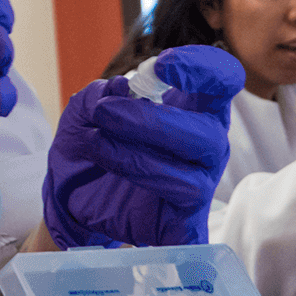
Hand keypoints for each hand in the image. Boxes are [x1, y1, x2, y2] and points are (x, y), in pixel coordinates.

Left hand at [44, 45, 243, 247]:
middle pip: (208, 133)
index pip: (222, 80)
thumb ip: (100, 94)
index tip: (162, 67)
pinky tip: (119, 188)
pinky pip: (187, 228)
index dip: (203, 68)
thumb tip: (120, 89)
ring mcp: (198, 185)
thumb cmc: (94, 138)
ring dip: (135, 157)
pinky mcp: (184, 224)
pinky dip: (155, 208)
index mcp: (193, 108)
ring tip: (95, 143)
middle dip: (151, 121)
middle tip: (104, 112)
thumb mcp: (85, 108)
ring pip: (189, 176)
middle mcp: (205, 145)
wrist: (73, 189)